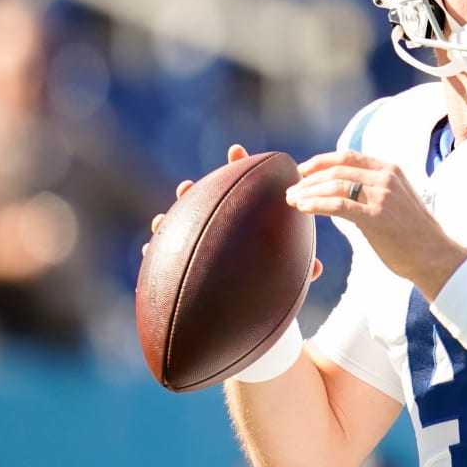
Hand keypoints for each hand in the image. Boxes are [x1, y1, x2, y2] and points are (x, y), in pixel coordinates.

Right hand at [142, 144, 322, 281]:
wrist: (248, 315)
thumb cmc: (270, 286)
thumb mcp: (286, 275)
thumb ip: (300, 268)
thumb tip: (317, 268)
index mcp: (247, 222)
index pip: (242, 187)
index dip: (239, 166)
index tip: (236, 150)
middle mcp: (220, 229)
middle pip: (205, 202)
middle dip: (195, 192)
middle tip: (188, 186)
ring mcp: (199, 244)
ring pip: (179, 226)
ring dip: (169, 220)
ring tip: (162, 218)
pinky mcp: (182, 266)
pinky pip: (163, 255)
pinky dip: (155, 250)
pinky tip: (148, 248)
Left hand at [287, 149, 466, 293]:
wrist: (435, 256)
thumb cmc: (415, 235)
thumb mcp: (398, 200)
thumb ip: (376, 191)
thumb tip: (347, 194)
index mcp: (391, 171)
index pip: (348, 156)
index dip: (322, 161)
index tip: (303, 170)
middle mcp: (386, 178)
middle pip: (337, 169)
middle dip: (309, 178)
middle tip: (291, 189)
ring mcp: (382, 195)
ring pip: (335, 184)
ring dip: (308, 191)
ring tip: (292, 200)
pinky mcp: (376, 216)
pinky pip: (338, 205)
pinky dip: (315, 204)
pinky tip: (302, 208)